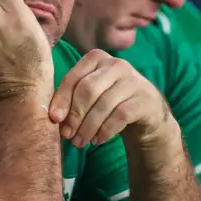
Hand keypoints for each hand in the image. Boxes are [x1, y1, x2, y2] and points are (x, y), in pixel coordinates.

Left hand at [49, 49, 172, 146]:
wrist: (147, 113)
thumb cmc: (109, 102)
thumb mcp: (90, 94)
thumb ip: (72, 98)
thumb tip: (53, 116)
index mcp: (96, 58)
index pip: (73, 78)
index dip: (62, 99)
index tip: (54, 119)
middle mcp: (116, 64)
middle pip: (88, 90)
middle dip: (75, 115)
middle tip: (67, 135)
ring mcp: (133, 80)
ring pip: (103, 104)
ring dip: (88, 127)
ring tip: (80, 142)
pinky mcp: (145, 99)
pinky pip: (120, 116)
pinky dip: (105, 131)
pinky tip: (97, 140)